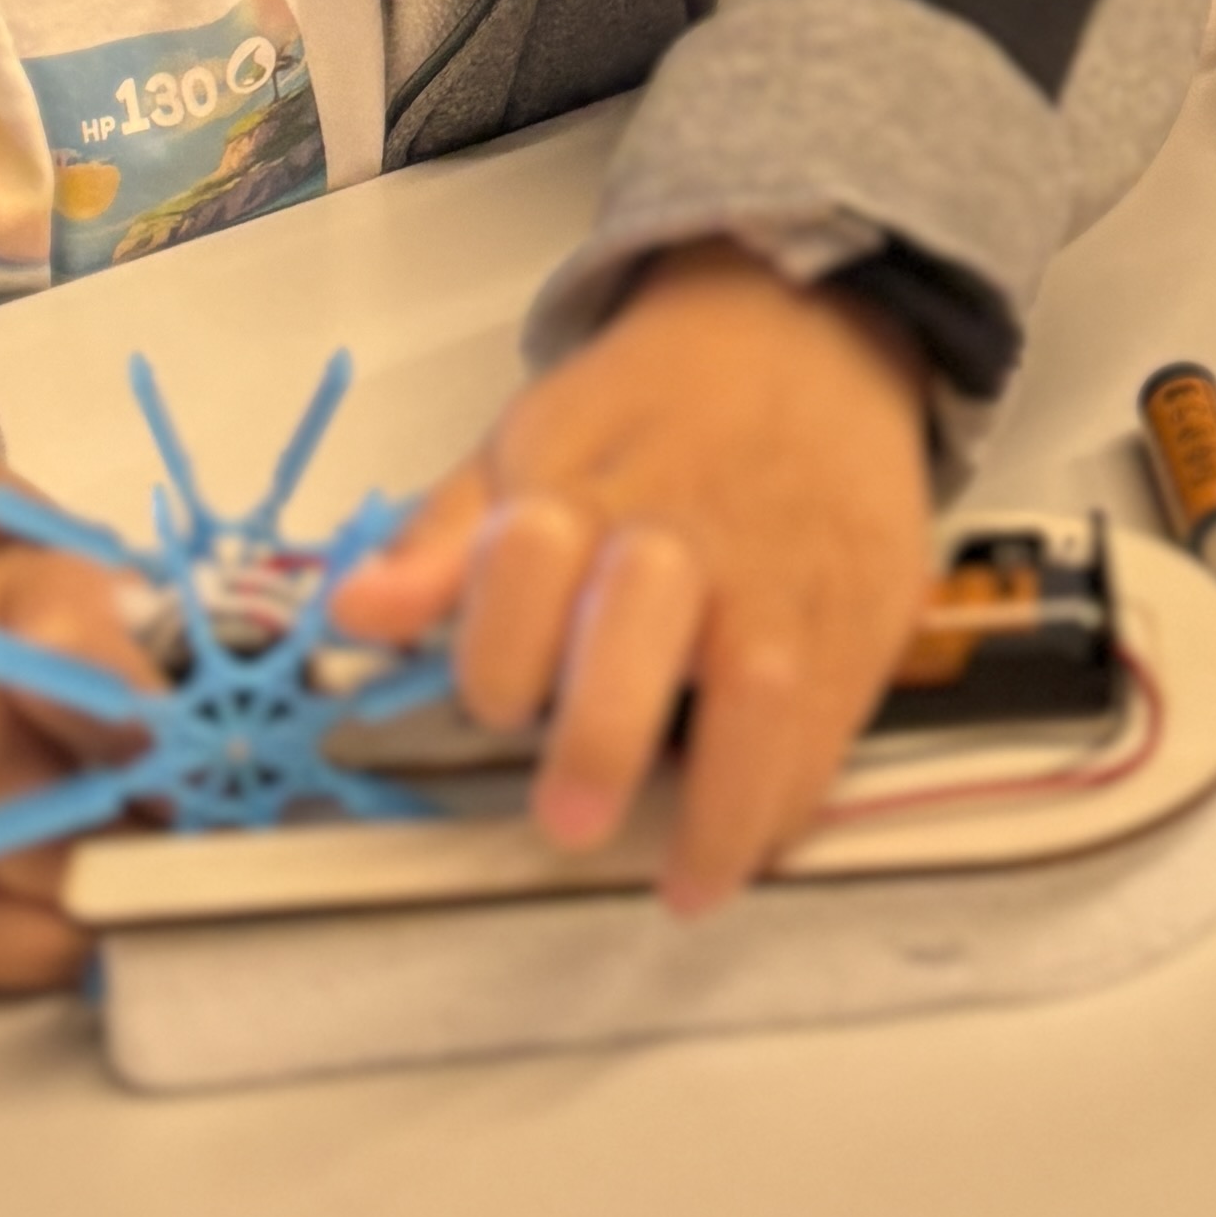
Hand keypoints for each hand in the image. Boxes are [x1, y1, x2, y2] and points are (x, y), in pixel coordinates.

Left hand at [328, 244, 930, 912]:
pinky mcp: (860, 606)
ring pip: (766, 683)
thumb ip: (444, 542)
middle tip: (569, 822)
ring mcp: (784, 570)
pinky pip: (834, 714)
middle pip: (645, 619)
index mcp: (588, 481)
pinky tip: (754, 835)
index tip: (491, 705)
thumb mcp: (534, 443)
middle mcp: (686, 526)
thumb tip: (355, 614)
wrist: (809, 335)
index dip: (496, 642)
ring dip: (725, 797)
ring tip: (688, 881)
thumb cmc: (653, 408)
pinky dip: (794, 793)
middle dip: (603, 729)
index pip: (525, 555)